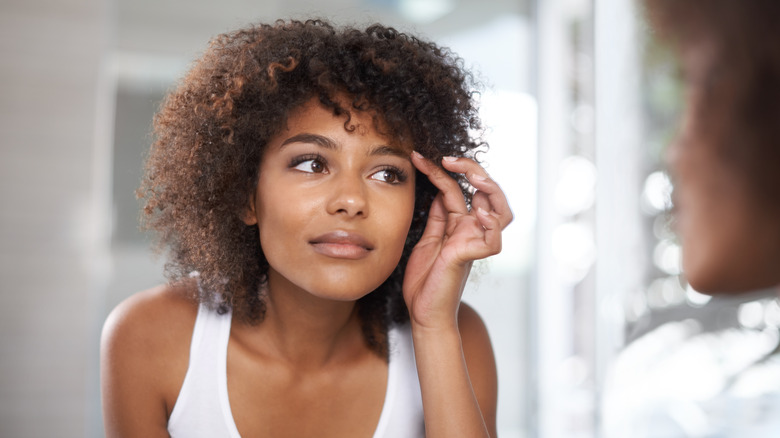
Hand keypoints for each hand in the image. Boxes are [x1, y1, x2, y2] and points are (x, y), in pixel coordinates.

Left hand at [403, 152, 512, 329]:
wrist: (422, 312)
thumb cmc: (425, 280)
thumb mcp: (427, 239)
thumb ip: (437, 216)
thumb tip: (439, 189)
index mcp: (459, 224)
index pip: (458, 188)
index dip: (442, 170)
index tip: (419, 157)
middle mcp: (471, 230)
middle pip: (488, 193)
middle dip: (473, 170)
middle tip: (449, 159)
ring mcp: (474, 243)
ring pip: (501, 211)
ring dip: (490, 190)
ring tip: (472, 177)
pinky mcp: (471, 257)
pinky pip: (493, 239)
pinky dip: (490, 224)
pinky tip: (477, 213)